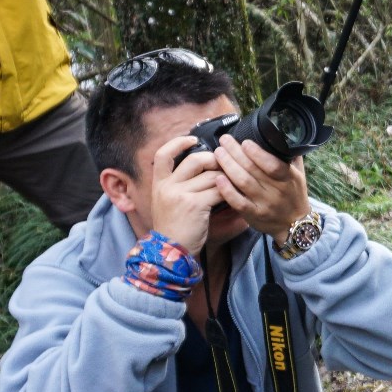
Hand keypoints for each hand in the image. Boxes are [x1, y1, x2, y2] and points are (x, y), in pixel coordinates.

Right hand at [149, 136, 223, 254]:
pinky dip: (228, 192)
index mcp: (159, 184)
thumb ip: (177, 184)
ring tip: (231, 183)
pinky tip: (232, 195)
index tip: (192, 139)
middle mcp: (167, 186)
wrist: (170, 252)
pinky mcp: (195, 204)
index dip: (178, 143)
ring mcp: (180, 195)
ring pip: (211, 175)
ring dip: (225, 178)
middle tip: (223, 166)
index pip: (162, 154)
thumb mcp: (166, 202)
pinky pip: (218, 190)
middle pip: (194, 159)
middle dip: (213, 160)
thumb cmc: (174, 228)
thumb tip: (201, 166)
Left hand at [212, 134, 310, 238]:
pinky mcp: (254, 215)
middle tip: (224, 140)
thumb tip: (282, 133)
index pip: (273, 165)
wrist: (294, 224)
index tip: (245, 141)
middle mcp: (277, 191)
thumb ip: (290, 155)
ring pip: (244, 183)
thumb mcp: (298, 174)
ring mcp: (265, 204)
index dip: (258, 153)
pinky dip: (227, 190)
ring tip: (218, 153)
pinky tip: (218, 178)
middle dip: (236, 153)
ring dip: (228, 166)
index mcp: (289, 178)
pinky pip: (239, 202)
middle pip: (253, 170)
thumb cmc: (294, 194)